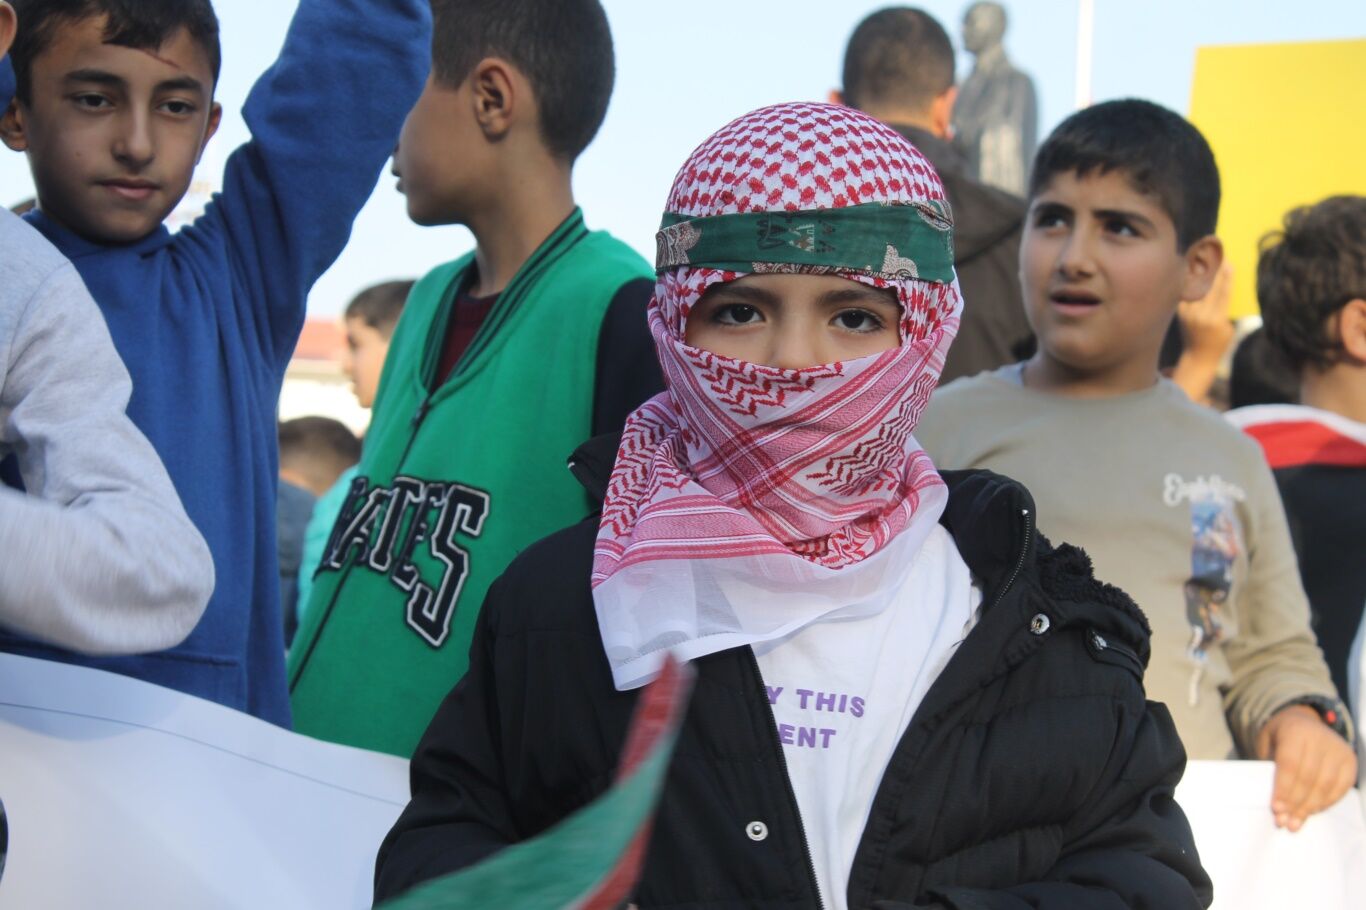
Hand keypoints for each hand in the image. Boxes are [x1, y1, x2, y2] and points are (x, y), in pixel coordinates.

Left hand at [1177, 262, 1235, 361]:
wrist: (1197, 356)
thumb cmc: (1220, 342)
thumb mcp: (1231, 328)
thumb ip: (1229, 309)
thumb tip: (1227, 285)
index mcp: (1216, 319)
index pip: (1223, 293)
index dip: (1226, 277)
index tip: (1229, 263)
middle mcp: (1200, 315)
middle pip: (1209, 287)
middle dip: (1214, 270)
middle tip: (1218, 253)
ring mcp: (1188, 313)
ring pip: (1196, 288)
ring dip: (1201, 271)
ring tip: (1206, 255)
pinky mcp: (1180, 312)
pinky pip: (1187, 293)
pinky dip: (1191, 280)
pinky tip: (1194, 267)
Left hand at [1255, 704, 1357, 830]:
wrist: (1302, 721)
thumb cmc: (1280, 738)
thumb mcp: (1268, 744)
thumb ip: (1270, 768)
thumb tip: (1278, 806)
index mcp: (1295, 731)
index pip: (1290, 764)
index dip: (1284, 789)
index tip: (1276, 809)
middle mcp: (1320, 738)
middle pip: (1309, 778)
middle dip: (1296, 803)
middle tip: (1285, 822)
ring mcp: (1338, 749)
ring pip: (1326, 785)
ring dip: (1310, 808)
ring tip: (1296, 822)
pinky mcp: (1350, 760)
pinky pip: (1340, 787)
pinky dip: (1326, 803)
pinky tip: (1312, 812)